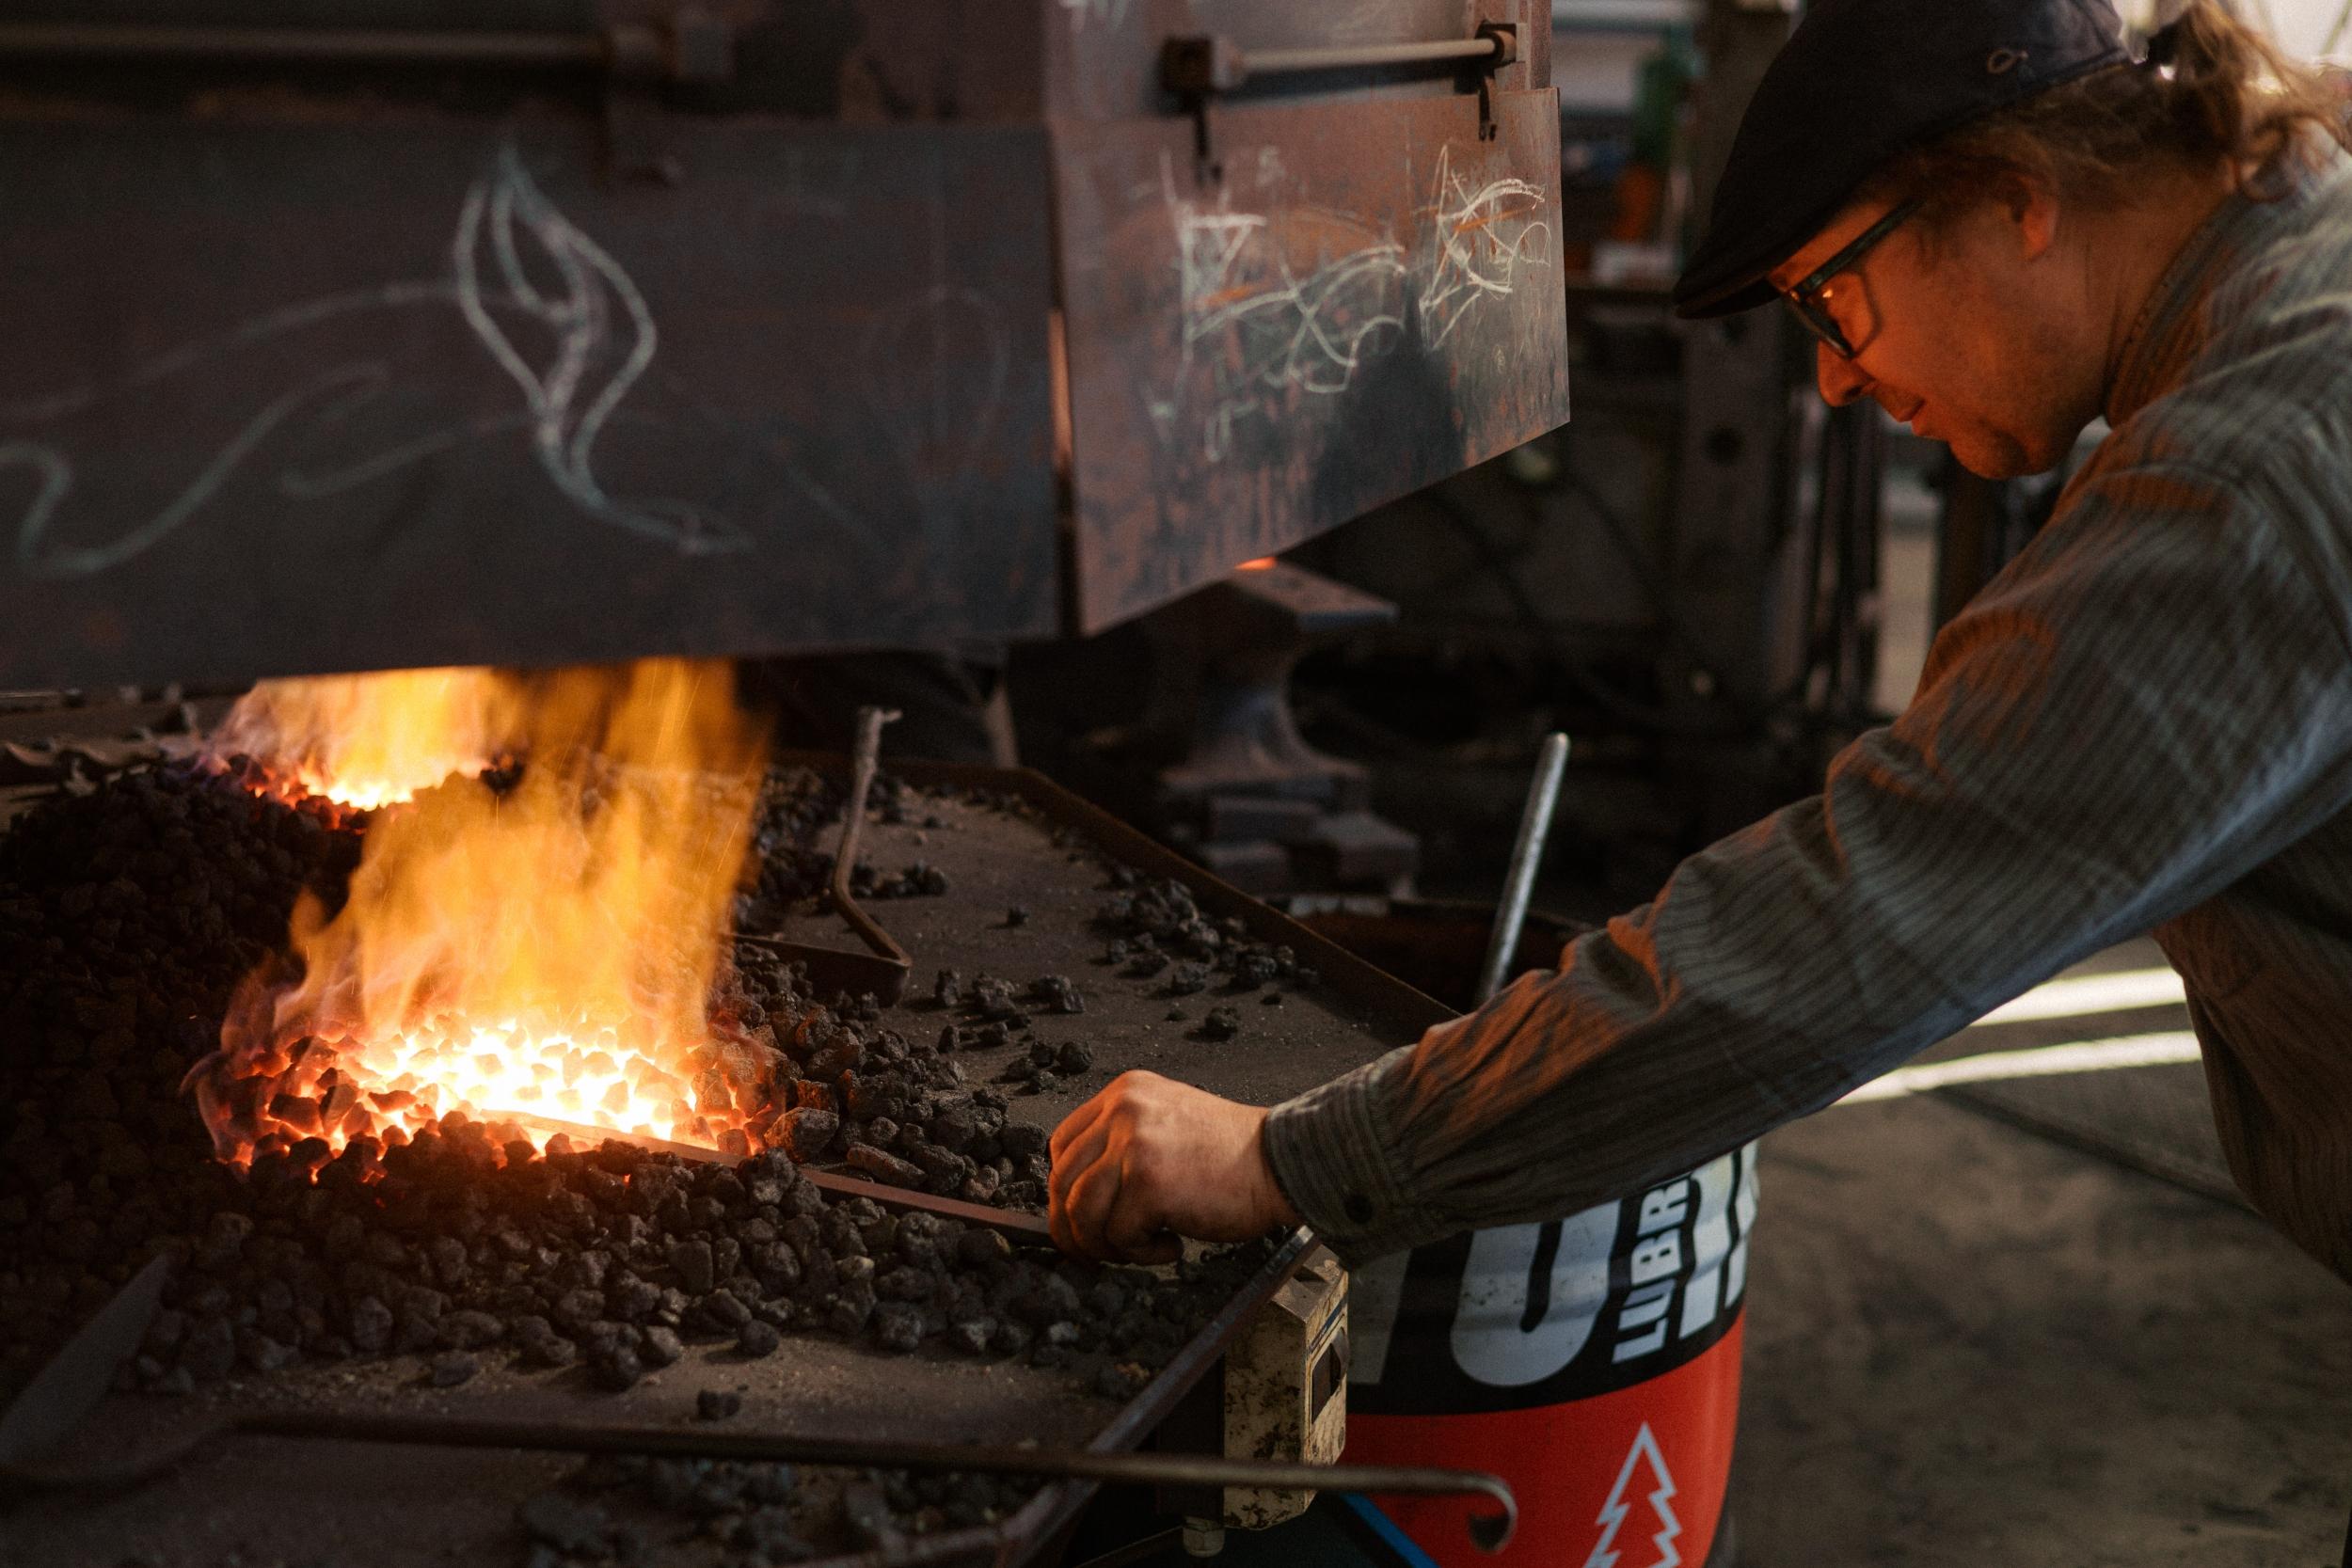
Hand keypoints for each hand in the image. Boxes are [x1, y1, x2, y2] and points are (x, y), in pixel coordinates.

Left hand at [1048, 1071, 1301, 1262]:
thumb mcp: (1167, 1123)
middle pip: (1063, 1181)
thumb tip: (1078, 1196)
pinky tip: (1171, 1246)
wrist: (1281, 1161)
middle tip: (1094, 1253)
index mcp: (1125, 1092)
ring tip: (1139, 1250)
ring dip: (1105, 1245)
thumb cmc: (1233, 1154)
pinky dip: (1141, 1253)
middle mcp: (1123, 1110)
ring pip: (1082, 1212)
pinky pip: (1119, 1234)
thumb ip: (1123, 1141)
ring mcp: (1134, 1145)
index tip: (1077, 1218)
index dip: (1063, 1190)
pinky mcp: (1149, 1183)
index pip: (1062, 1144)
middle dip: (1072, 1228)